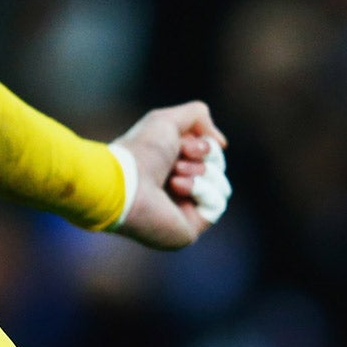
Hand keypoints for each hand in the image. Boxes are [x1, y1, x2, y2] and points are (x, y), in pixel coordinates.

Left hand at [108, 101, 228, 250]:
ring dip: (202, 173)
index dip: (204, 146)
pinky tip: (178, 188)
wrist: (125, 181)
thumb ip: (197, 116)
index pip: (208, 156)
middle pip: (217, 169)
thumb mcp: (168, 120)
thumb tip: (221, 143)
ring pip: (221, 186)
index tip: (184, 144)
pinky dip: (203, 190)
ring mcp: (182, 212)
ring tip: (173, 176)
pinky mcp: (188, 230)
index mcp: (170, 168)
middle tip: (177, 161)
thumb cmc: (140, 151)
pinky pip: (216, 205)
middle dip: (203, 159)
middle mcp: (176, 191)